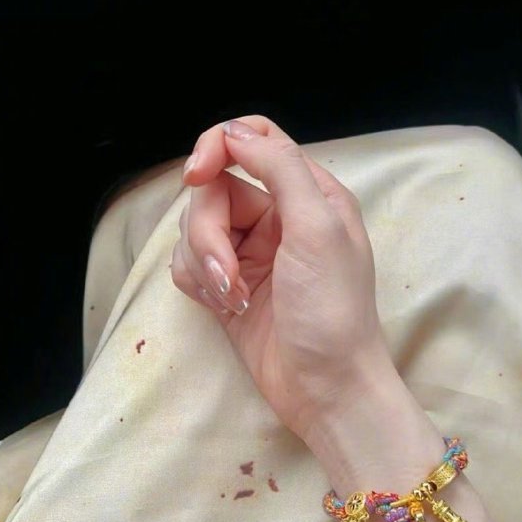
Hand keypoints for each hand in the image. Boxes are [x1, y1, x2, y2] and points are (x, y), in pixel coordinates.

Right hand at [171, 115, 389, 440]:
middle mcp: (278, 217)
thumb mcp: (318, 228)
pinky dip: (198, 283)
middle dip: (209, 231)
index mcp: (309, 193)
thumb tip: (233, 132)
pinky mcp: (228, 286)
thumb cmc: (332, 310)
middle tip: (227, 274)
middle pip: (214, 188)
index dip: (217, 146)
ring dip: (204, 263)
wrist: (325, 389)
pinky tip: (223, 308)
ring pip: (195, 228)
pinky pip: (189, 263)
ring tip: (232, 299)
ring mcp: (251, 253)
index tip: (196, 176)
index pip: (253, 139)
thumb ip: (280, 168)